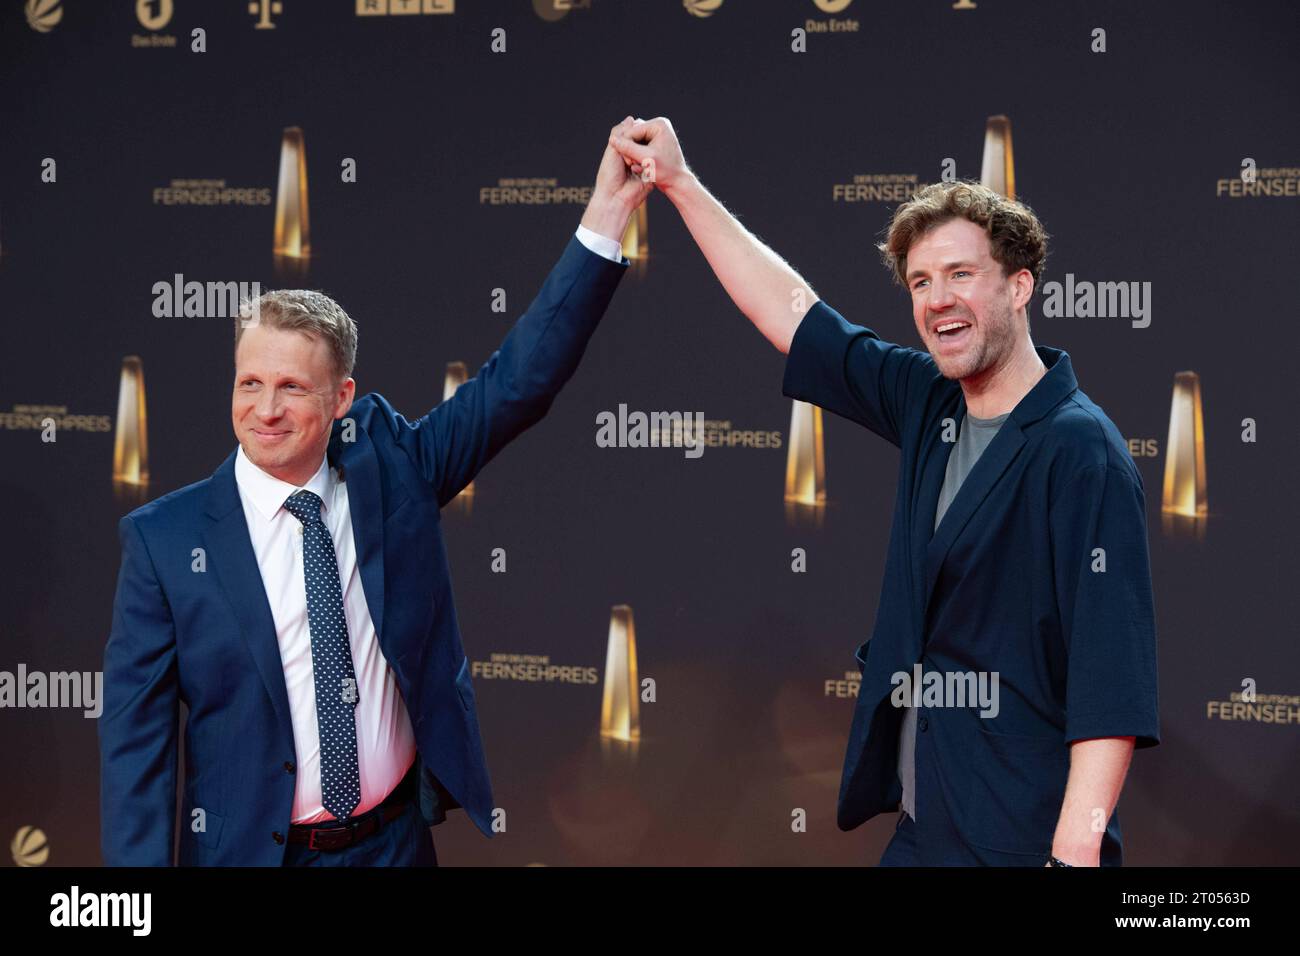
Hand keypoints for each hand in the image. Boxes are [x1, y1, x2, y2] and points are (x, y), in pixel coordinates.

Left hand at [581, 117, 653, 240]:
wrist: (616, 198)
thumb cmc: (610, 174)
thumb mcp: (613, 150)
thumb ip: (621, 134)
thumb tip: (632, 118)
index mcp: (620, 151)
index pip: (631, 135)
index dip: (634, 132)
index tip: (637, 130)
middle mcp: (631, 157)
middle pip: (641, 142)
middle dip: (641, 142)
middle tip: (640, 143)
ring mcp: (641, 166)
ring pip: (648, 152)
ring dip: (645, 153)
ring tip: (639, 158)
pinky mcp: (649, 175)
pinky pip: (652, 164)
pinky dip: (650, 163)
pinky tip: (648, 163)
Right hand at [608, 116, 690, 196]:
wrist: (678, 182)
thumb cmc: (666, 171)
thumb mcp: (646, 159)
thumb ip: (628, 148)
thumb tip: (612, 139)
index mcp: (659, 124)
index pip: (632, 131)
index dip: (626, 146)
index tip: (628, 162)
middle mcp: (658, 125)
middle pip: (632, 134)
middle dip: (629, 149)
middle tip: (631, 164)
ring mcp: (655, 133)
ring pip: (633, 141)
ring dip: (631, 154)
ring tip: (636, 166)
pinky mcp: (653, 142)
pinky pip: (637, 146)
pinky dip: (636, 156)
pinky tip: (639, 166)